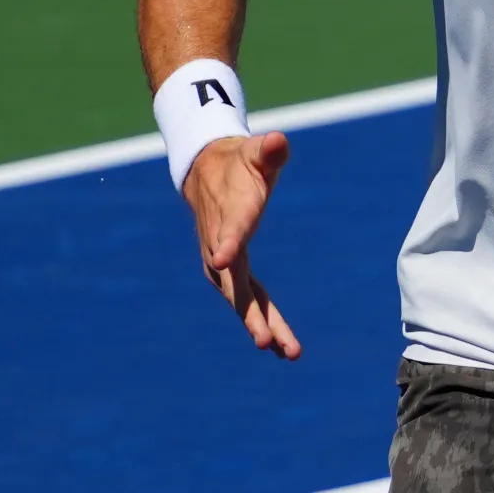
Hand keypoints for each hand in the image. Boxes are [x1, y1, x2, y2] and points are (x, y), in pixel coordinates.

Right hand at [183, 132, 299, 358]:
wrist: (207, 174)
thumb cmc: (239, 163)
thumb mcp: (256, 152)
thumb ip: (269, 150)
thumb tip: (279, 141)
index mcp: (231, 215)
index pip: (230, 232)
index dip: (227, 245)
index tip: (222, 260)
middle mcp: (221, 246)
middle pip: (236, 284)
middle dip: (250, 314)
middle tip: (264, 340)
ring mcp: (222, 263)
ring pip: (242, 300)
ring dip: (261, 326)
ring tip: (286, 351)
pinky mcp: (229, 272)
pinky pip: (247, 299)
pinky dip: (262, 320)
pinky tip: (279, 345)